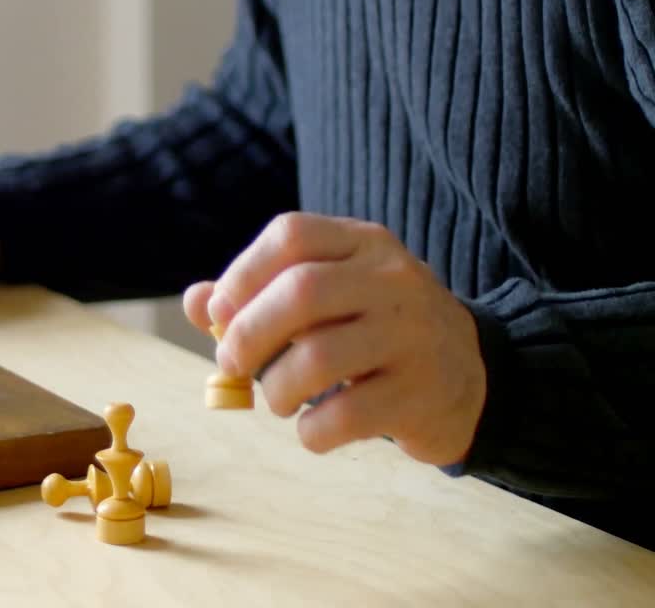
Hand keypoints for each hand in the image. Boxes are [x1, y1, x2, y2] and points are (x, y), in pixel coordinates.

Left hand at [182, 212, 486, 465]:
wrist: (470, 378)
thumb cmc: (372, 333)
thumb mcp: (326, 298)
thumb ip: (258, 296)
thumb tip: (196, 302)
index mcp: (364, 244)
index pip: (291, 235)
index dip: (241, 275)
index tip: (220, 315)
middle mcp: (394, 280)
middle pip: (300, 292)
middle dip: (247, 334)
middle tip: (231, 363)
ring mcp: (414, 335)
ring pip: (318, 357)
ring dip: (276, 388)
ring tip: (278, 399)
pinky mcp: (423, 394)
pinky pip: (346, 416)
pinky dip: (311, 431)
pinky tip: (312, 429)